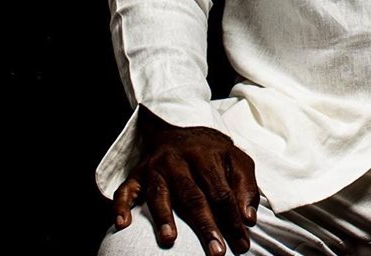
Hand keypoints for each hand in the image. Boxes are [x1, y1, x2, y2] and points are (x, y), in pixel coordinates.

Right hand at [112, 105, 258, 254]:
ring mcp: (157, 166)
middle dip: (206, 225)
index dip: (233, 220)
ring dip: (164, 217)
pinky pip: (126, 190)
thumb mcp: (235, 160)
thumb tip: (249, 219)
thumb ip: (245, 186)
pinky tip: (122, 224)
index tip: (242, 246)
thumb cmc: (212, 153)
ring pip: (161, 193)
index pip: (222, 192)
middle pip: (194, 195)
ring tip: (170, 240)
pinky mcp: (137, 174)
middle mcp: (181, 160)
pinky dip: (122, 205)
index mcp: (208, 156)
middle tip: (216, 252)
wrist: (179, 128)